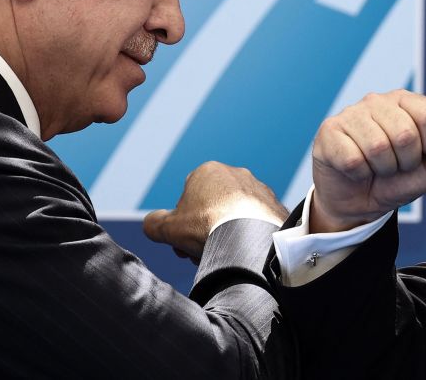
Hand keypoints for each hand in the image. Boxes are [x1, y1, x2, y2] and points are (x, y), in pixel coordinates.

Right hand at [143, 161, 287, 262]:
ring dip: (225, 233)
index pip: (188, 199)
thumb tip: (151, 224)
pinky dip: (247, 234)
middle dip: (203, 231)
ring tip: (223, 254)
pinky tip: (243, 250)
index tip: (183, 245)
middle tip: (201, 254)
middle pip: (211, 208)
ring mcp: (257, 188)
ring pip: (234, 215)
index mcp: (207, 171)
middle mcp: (235, 173)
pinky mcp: (274, 204)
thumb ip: (154, 224)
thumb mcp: (168, 228)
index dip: (182, 224)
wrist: (250, 236)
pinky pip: (255, 221)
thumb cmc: (207, 226)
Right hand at [310, 90, 425, 232]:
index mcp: (407, 102)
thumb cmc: (396, 179)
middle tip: (394, 166)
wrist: (358, 203)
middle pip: (406, 134)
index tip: (419, 155)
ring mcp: (352, 113)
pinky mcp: (329, 130)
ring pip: (378, 147)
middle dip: (405, 162)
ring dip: (382, 170)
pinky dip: (359, 174)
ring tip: (375, 168)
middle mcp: (379, 100)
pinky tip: (355, 169)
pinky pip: (353, 159)